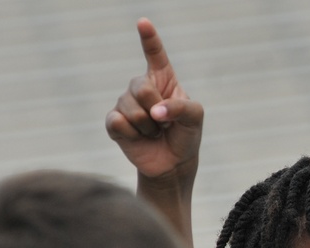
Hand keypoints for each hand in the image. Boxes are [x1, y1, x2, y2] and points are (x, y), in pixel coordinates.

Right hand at [105, 18, 202, 180]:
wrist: (173, 164)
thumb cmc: (185, 136)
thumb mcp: (195, 119)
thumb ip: (182, 108)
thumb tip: (155, 112)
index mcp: (163, 79)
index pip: (155, 54)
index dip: (149, 38)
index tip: (143, 22)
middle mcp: (142, 87)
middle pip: (140, 86)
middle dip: (156, 108)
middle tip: (165, 123)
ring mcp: (126, 104)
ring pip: (130, 107)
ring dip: (148, 127)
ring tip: (155, 132)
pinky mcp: (114, 122)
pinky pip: (117, 122)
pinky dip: (132, 134)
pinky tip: (139, 138)